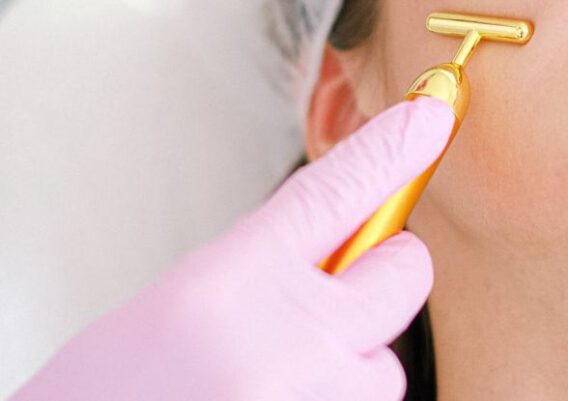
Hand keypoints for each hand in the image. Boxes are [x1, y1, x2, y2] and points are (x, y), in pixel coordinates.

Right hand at [11, 97, 453, 400]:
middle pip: (404, 274)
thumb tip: (340, 244)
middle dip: (378, 277)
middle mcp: (289, 336)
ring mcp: (319, 392)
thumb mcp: (184, 300)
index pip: (335, 192)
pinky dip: (335, 397)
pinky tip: (281, 396)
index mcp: (234, 281)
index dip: (388, 151)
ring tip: (277, 374)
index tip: (427, 122)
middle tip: (333, 295)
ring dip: (349, 361)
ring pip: (387, 359)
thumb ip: (267, 263)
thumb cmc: (119, 389)